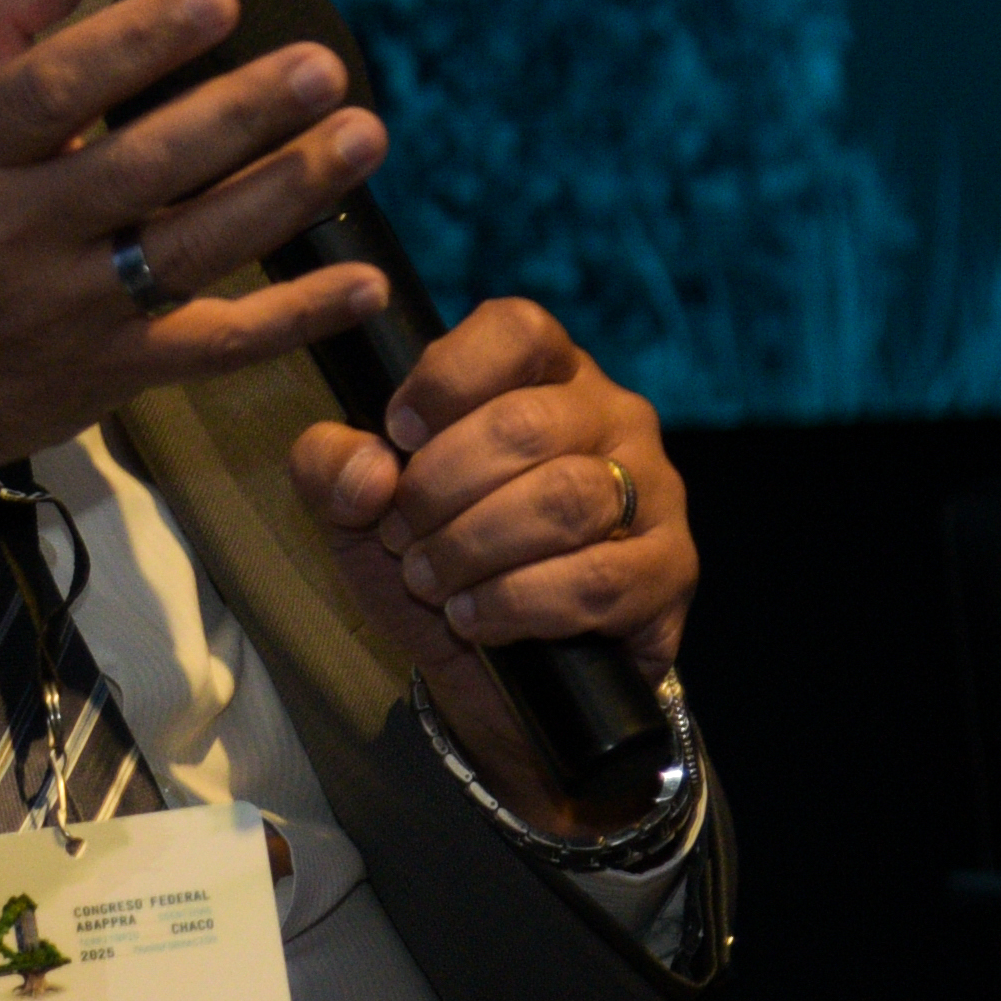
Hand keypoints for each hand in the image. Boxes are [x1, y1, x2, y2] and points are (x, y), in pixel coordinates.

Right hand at [0, 0, 394, 495]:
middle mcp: (15, 233)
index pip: (53, 91)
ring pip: (192, 250)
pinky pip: (215, 346)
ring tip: (362, 136)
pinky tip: (364, 281)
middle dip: (239, 115)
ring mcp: (69, 312)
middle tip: (323, 65)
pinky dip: (295, 318)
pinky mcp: (113, 374)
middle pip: (140, 168)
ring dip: (285, 194)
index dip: (136, 43)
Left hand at [284, 298, 694, 833]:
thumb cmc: (431, 556)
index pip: (515, 329)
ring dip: (475, 548)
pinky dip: (519, 603)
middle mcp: (612, 414)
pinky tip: (477, 619)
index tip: (396, 436)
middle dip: (440, 489)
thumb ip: (328, 465)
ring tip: (430, 582)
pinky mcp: (672, 569)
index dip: (445, 379)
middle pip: (527, 424)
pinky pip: (598, 578)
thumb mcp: (356, 508)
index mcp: (543, 371)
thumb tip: (370, 467)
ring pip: (566, 499)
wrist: (493, 672)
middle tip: (399, 537)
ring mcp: (654, 488)